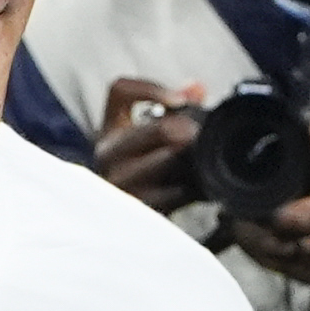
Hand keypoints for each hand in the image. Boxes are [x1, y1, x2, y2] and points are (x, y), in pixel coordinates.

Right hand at [95, 76, 201, 211]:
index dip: (152, 88)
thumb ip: (174, 107)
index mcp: (109, 128)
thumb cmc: (144, 172)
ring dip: (190, 159)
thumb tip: (197, 88)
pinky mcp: (137, 208)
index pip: (120, 90)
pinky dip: (191, 188)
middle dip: (184, 129)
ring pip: (166, 160)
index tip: (179, 101)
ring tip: (201, 159)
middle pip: (154, 128)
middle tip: (198, 133)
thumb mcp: (150, 136)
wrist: (123, 223)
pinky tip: (198, 186)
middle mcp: (108, 153)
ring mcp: (120, 182)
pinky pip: (173, 194)